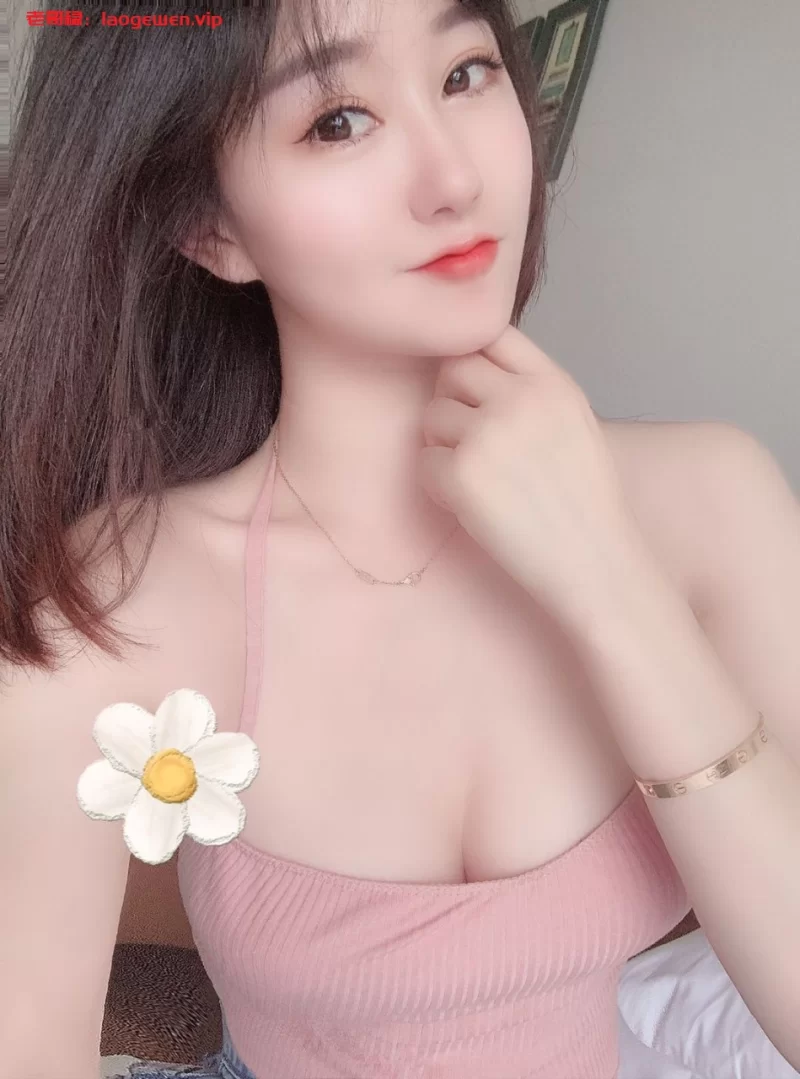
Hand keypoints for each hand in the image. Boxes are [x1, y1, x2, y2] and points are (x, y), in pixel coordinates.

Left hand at [419, 325, 654, 628]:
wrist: (595, 562)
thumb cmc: (584, 502)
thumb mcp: (574, 423)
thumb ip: (531, 390)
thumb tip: (471, 371)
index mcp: (553, 382)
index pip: (492, 334)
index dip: (476, 361)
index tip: (479, 396)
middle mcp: (521, 398)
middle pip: (452, 369)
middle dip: (453, 402)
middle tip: (471, 442)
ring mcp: (488, 433)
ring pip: (431, 415)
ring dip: (442, 445)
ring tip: (477, 478)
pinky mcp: (461, 473)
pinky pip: (424, 462)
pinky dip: (438, 484)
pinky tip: (471, 504)